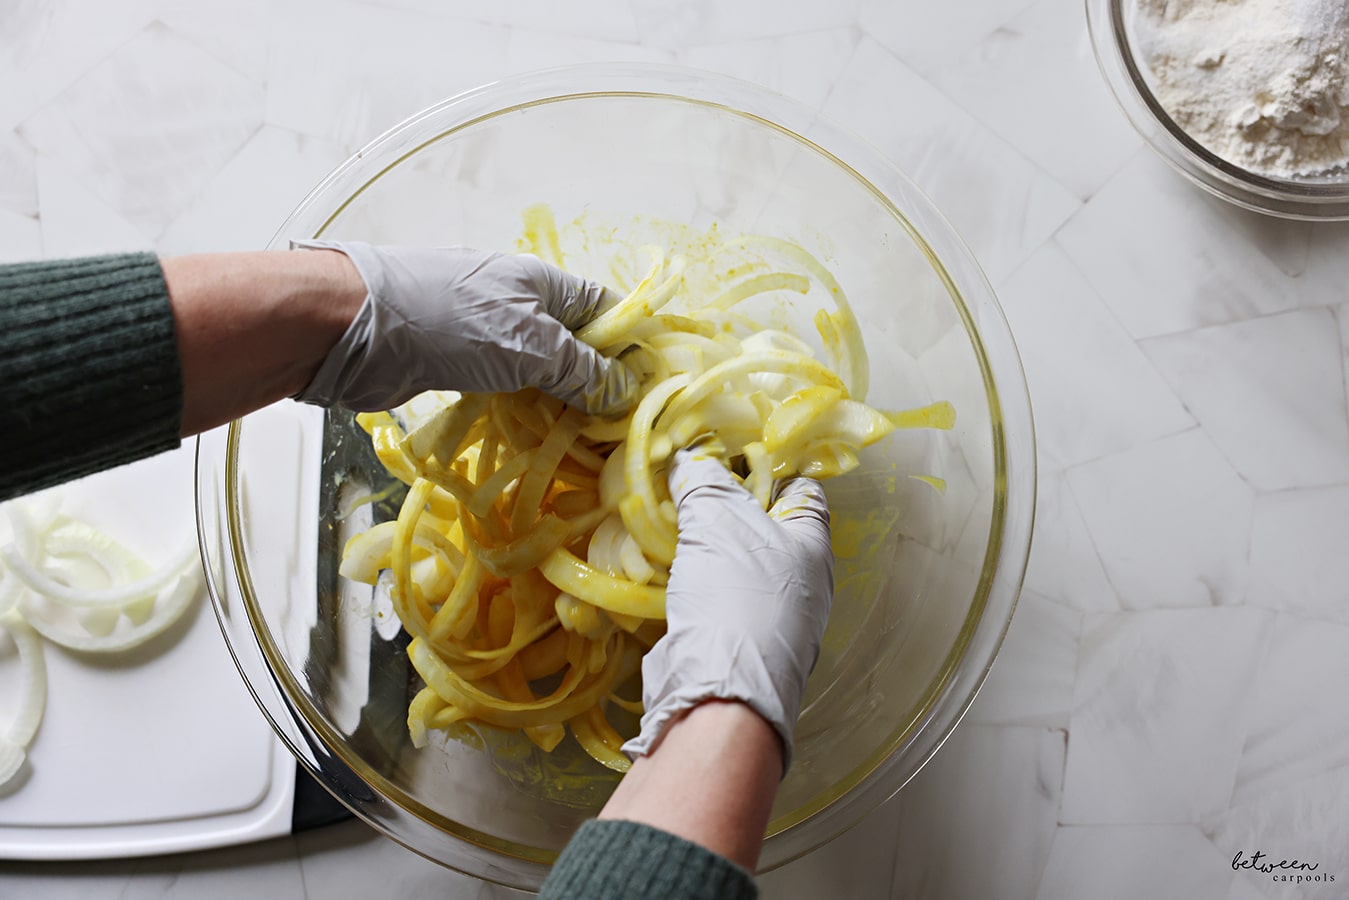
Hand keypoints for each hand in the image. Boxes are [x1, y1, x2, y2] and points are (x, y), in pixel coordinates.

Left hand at [290, 241, 637, 414]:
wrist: (353, 329)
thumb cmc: (446, 320)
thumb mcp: (529, 343)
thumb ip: (581, 369)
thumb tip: (625, 391)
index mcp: (544, 285)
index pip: (607, 311)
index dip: (631, 349)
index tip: (649, 395)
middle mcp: (520, 306)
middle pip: (576, 348)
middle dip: (598, 388)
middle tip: (618, 435)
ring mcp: (488, 337)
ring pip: (541, 376)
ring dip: (560, 409)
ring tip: (585, 449)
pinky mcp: (461, 367)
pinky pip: (508, 393)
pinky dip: (523, 416)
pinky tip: (537, 445)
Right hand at [622, 449, 833, 771]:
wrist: (718, 692)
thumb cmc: (735, 595)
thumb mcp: (717, 519)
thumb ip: (702, 481)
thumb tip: (686, 458)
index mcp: (812, 544)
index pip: (798, 486)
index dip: (763, 464)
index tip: (721, 452)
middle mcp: (798, 579)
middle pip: (759, 523)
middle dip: (720, 503)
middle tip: (681, 482)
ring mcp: (768, 613)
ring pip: (730, 561)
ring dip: (698, 543)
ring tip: (663, 517)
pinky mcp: (733, 639)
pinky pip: (710, 594)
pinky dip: (687, 577)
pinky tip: (659, 564)